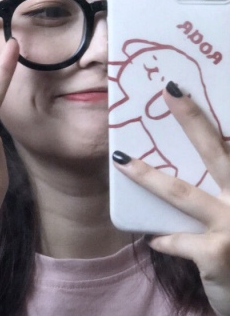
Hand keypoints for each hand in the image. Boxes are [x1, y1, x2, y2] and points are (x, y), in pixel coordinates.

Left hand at [113, 83, 229, 315]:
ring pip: (180, 192)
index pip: (227, 147)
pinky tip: (157, 241)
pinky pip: (173, 240)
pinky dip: (164, 240)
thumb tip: (186, 173)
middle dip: (191, 117)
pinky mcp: (217, 254)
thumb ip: (222, 192)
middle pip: (216, 151)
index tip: (189, 89)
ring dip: (147, 176)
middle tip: (169, 90)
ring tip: (122, 160)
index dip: (210, 118)